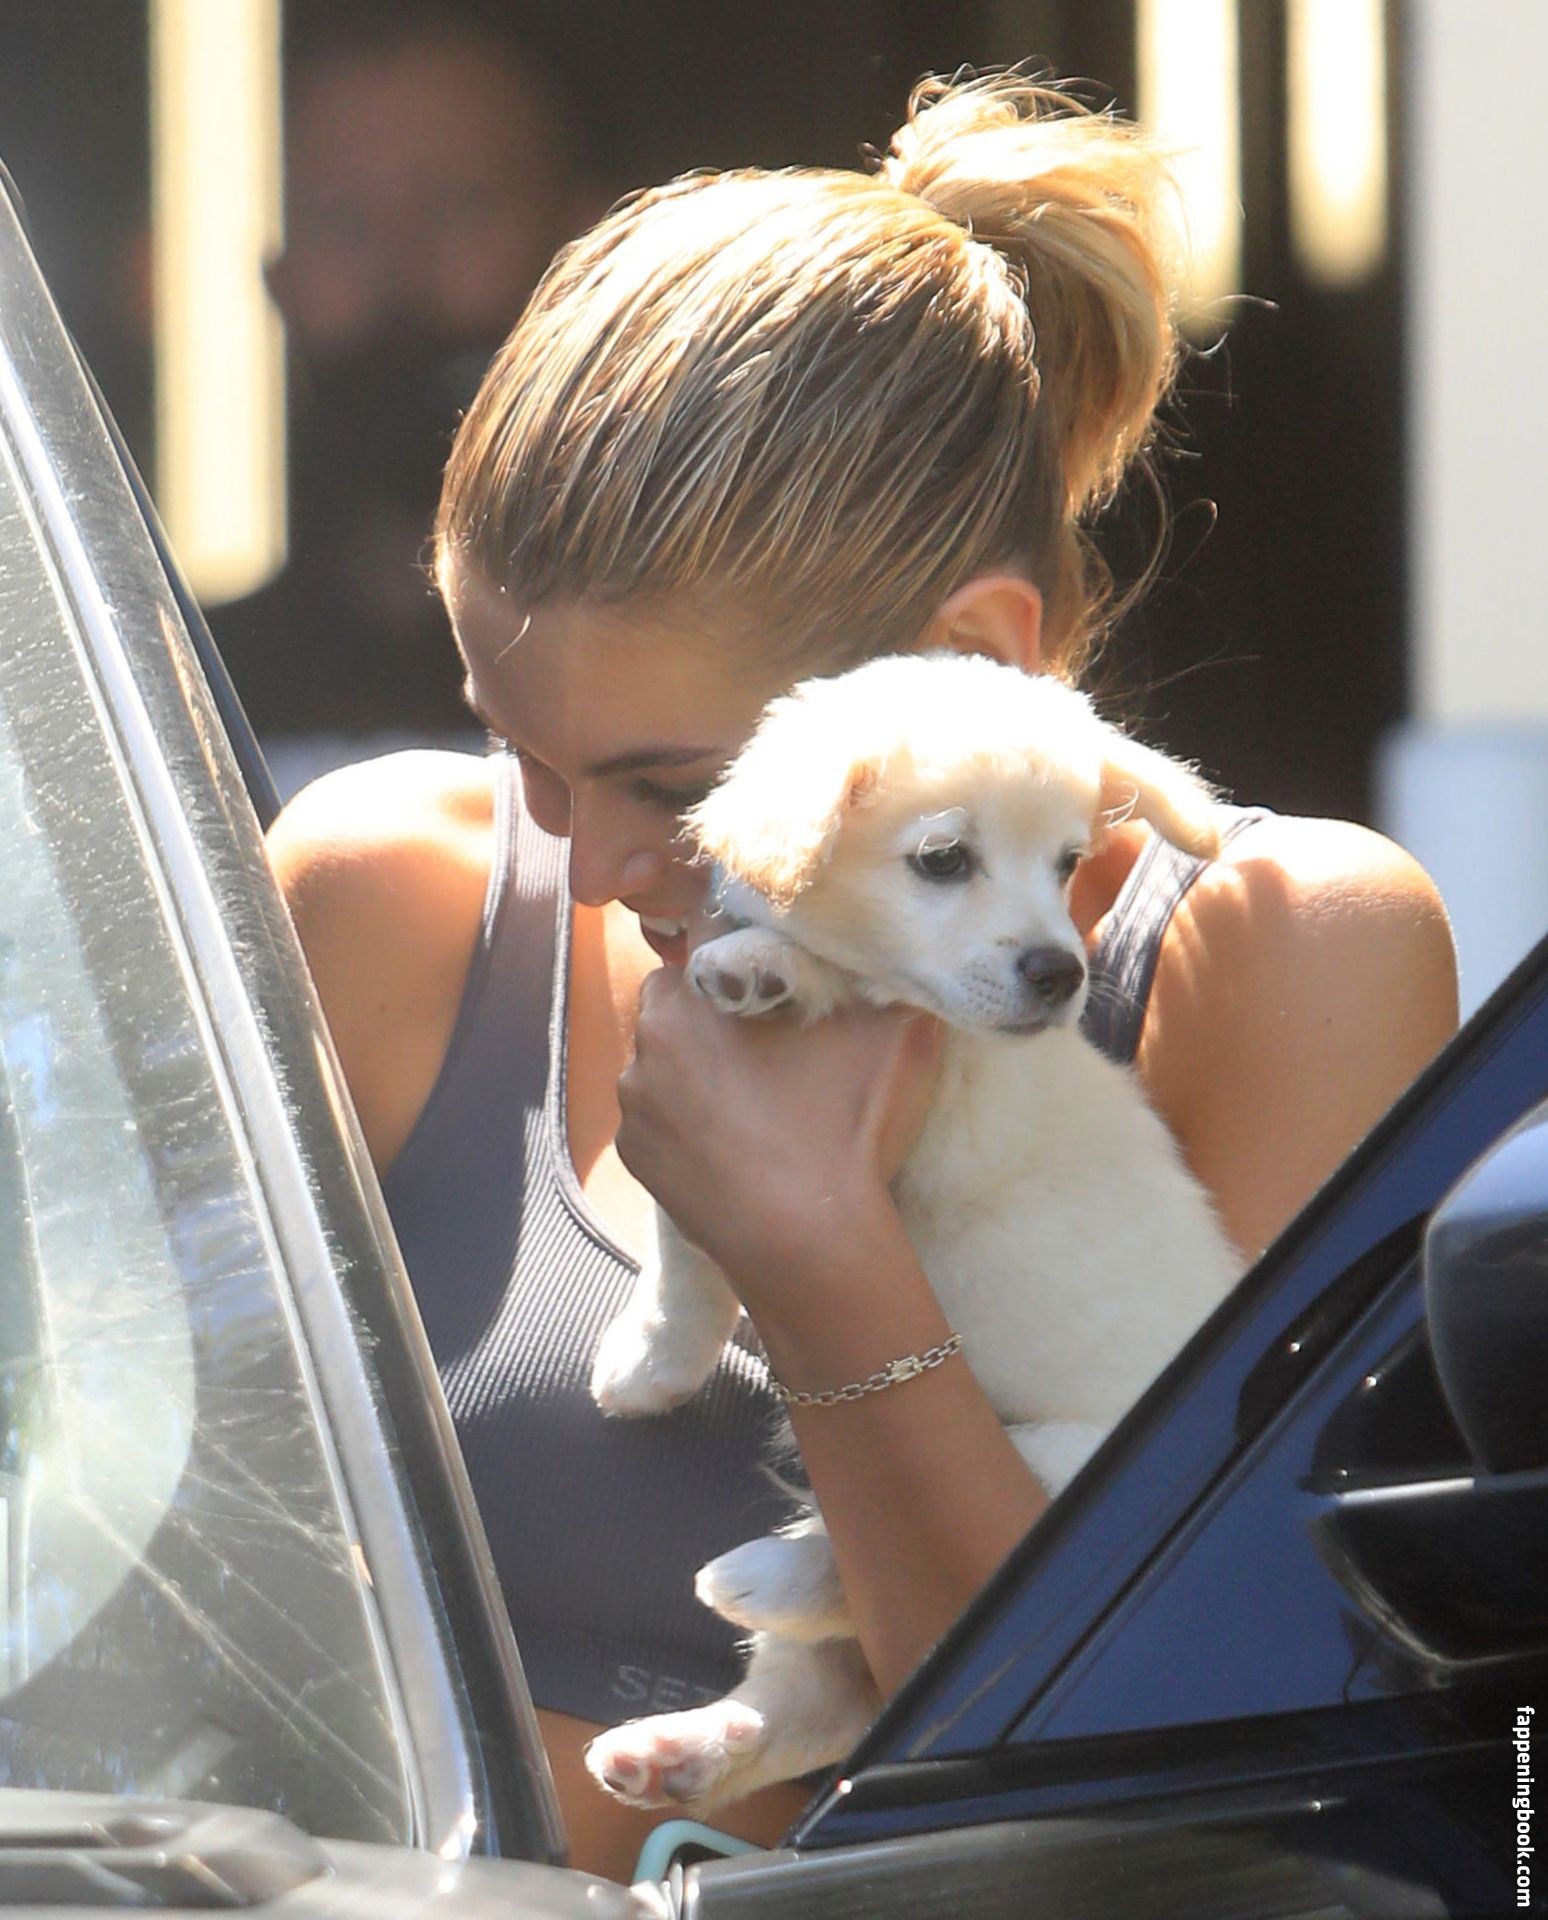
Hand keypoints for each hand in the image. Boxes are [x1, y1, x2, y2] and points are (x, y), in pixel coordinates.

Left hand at [614, 967, 942, 1308]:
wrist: (810, 1246)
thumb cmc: (841, 1127)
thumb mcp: (893, 1033)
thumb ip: (888, 979)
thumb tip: (902, 952)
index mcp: (684, 1001)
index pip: (706, 939)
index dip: (750, 948)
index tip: (786, 973)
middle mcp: (642, 1049)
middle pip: (682, 1002)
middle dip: (721, 1010)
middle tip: (779, 1038)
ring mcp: (634, 1112)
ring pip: (669, 1063)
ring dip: (703, 1069)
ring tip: (764, 1099)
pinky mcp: (637, 1163)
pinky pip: (664, 1120)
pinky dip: (693, 1123)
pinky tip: (743, 1141)